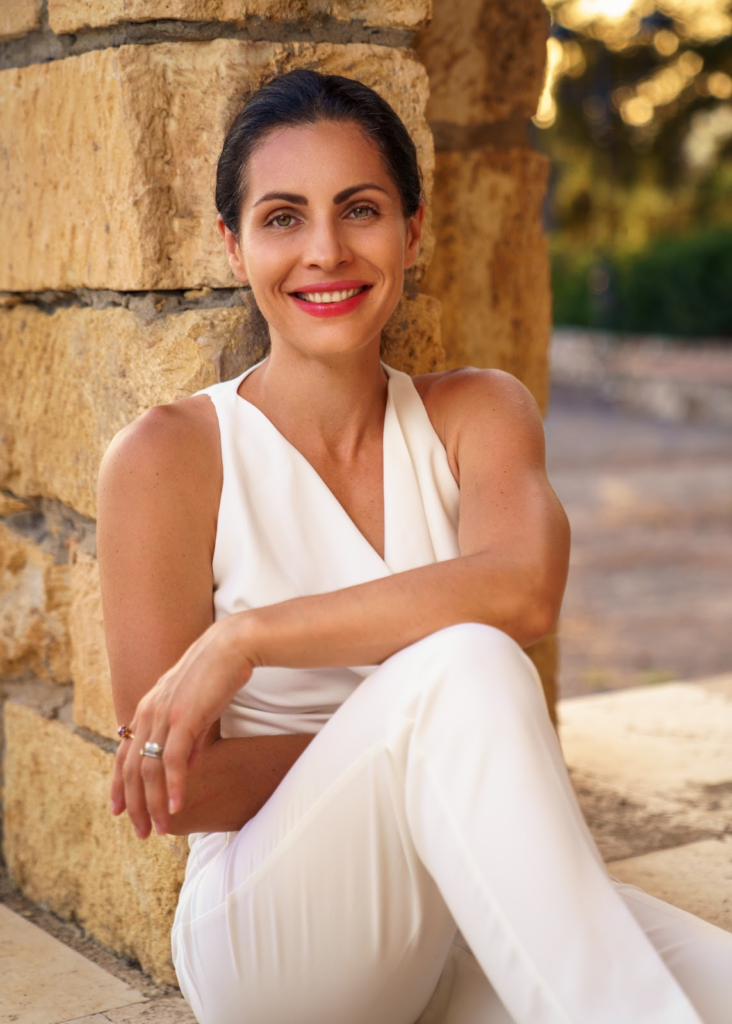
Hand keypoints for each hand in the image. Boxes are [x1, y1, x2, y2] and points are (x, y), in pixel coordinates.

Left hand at [110, 613, 253, 837]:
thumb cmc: (219, 672)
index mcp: (148, 707)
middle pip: (132, 768)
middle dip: (134, 804)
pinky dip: (173, 787)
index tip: (118, 810)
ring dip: (154, 803)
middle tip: (142, 831)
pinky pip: (172, 760)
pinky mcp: (184, 718)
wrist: (232, 645)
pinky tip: (177, 806)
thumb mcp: (196, 705)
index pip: (123, 753)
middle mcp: (149, 712)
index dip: (119, 784)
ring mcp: (164, 715)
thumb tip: (185, 765)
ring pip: (149, 770)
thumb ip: (188, 736)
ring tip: (162, 827)